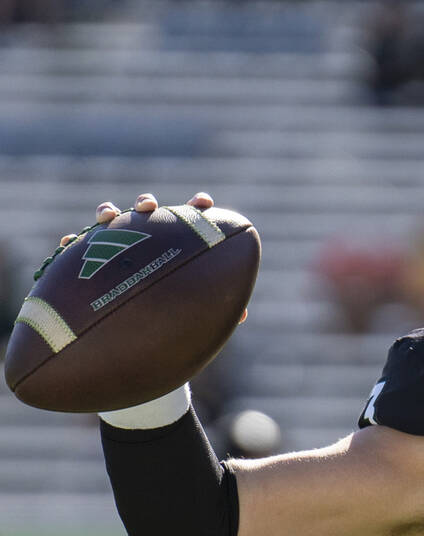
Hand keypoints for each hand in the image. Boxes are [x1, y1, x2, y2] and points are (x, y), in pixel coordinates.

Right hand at [63, 192, 245, 323]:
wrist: (134, 331)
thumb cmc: (171, 315)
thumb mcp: (194, 312)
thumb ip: (215, 307)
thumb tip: (241, 314)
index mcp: (175, 245)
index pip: (189, 219)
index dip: (197, 207)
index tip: (203, 202)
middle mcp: (145, 239)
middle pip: (147, 211)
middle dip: (146, 203)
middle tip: (148, 206)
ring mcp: (116, 246)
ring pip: (111, 220)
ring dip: (109, 212)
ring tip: (107, 216)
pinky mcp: (89, 261)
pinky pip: (77, 247)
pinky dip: (73, 242)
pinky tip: (69, 243)